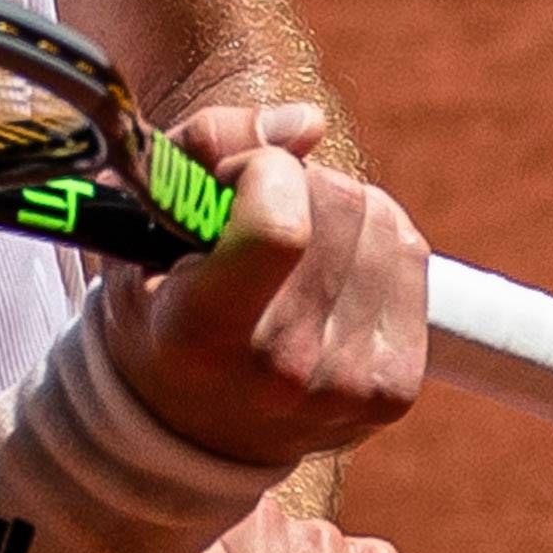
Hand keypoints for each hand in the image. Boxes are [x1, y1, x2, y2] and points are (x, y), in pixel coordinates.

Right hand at [100, 103, 427, 468]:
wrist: (191, 427)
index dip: (261, 171)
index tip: (231, 183)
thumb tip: (311, 126)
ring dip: (339, 212)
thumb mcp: (142, 215)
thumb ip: (209, 142)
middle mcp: (278, 373)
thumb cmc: (160, 299)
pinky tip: (330, 278)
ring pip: (380, 219)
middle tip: (254, 225)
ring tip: (291, 255)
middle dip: (298, 185)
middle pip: (339, 202)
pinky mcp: (394, 391)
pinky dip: (374, 245)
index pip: (280, 225)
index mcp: (200, 334)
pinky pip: (410, 257)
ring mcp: (344, 388)